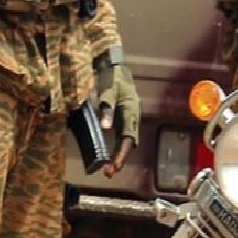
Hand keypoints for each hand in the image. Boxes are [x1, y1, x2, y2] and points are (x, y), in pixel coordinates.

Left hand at [95, 53, 139, 176]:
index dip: (122, 153)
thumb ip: (106, 107)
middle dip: (120, 158)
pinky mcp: (123, 115)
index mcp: (131, 110)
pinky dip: (116, 146)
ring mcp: (128, 116)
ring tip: (108, 168)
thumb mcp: (107, 90)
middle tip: (109, 173)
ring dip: (118, 154)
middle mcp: (132, 115)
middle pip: (128, 141)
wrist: (113, 63)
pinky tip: (109, 153)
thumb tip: (105, 128)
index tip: (115, 166)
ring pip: (126, 139)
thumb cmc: (110, 76)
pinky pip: (122, 134)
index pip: (128, 137)